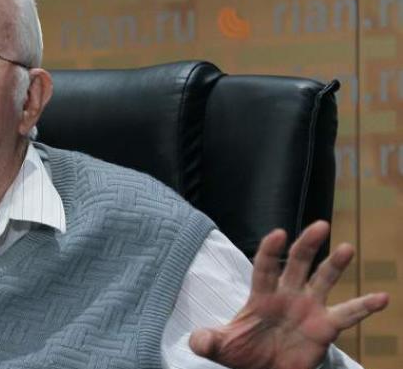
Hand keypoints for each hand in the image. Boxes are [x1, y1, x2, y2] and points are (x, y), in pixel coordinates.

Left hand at [189, 220, 388, 368]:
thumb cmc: (242, 352)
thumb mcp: (221, 346)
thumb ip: (209, 341)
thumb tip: (197, 341)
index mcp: (261, 295)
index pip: (265, 266)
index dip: (270, 250)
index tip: (278, 233)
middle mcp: (287, 295)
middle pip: (298, 263)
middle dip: (307, 244)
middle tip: (320, 225)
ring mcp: (309, 308)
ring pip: (324, 280)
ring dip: (335, 265)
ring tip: (347, 248)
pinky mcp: (325, 326)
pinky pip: (348, 314)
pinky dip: (365, 305)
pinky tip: (382, 297)